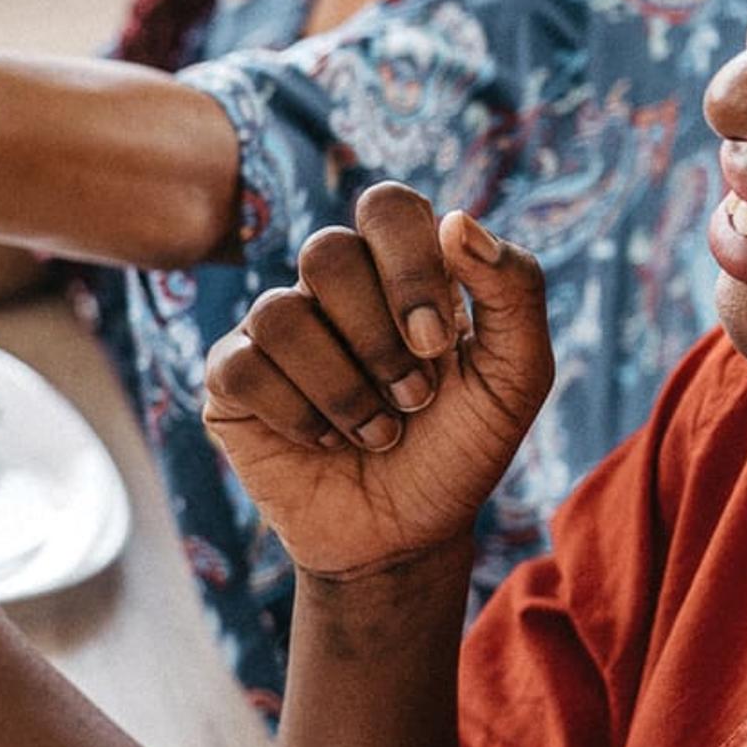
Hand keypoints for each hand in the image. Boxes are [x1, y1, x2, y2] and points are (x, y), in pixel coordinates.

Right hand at [199, 185, 551, 579]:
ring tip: (376, 432)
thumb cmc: (459, 451)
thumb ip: (514, 290)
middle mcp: (330, 290)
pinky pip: (242, 365)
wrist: (406, 538)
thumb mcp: (516, 376)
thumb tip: (457, 219)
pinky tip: (325, 440)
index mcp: (398, 271)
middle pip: (326, 252)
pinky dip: (298, 414)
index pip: (386, 208)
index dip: (408, 266)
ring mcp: (274, 330)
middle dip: (377, 339)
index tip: (436, 342)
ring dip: (343, 389)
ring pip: (280, 312)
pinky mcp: (230, 378)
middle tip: (412, 398)